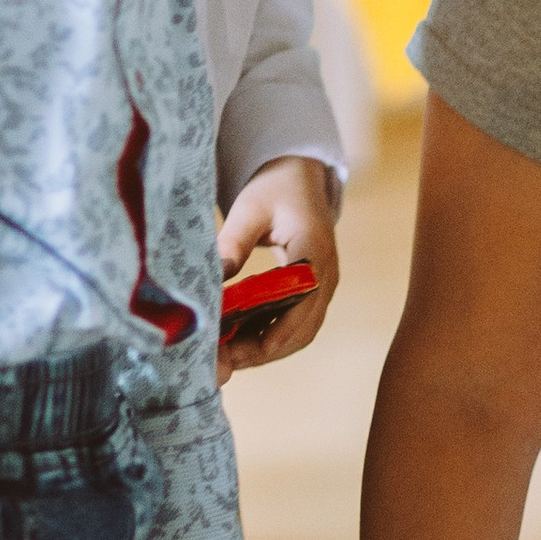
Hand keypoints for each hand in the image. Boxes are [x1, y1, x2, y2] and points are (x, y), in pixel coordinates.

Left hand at [219, 156, 340, 377]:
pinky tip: (239, 341)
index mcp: (314, 252)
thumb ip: (233, 243)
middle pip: (303, 329)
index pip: (302, 304)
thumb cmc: (275, 188)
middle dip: (263, 350)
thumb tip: (214, 279)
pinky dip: (271, 337)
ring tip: (227, 356)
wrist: (300, 178)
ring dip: (267, 349)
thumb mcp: (249, 209)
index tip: (241, 349)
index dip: (274, 332)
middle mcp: (326, 275)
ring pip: (301, 333)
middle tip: (223, 361)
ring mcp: (323, 286)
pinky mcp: (314, 291)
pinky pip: (297, 325)